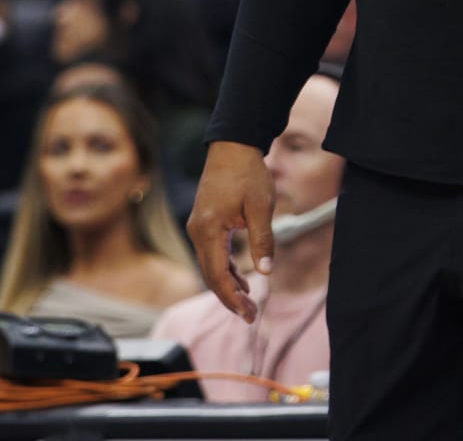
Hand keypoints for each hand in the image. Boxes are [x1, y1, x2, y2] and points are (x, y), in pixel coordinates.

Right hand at [187, 141, 274, 321]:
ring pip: (210, 266)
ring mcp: (198, 227)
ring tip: (248, 304)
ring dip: (228, 286)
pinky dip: (225, 270)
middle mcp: (197, 231)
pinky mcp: (204, 223)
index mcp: (208, 229)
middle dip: (230, 298)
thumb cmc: (248, 174)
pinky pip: (212, 254)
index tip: (248, 314)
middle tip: (251, 316)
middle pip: (210, 275)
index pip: (216, 275)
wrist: (233, 146)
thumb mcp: (261, 206)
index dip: (231, 298)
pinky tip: (240, 281)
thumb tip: (265, 272)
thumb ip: (262, 239)